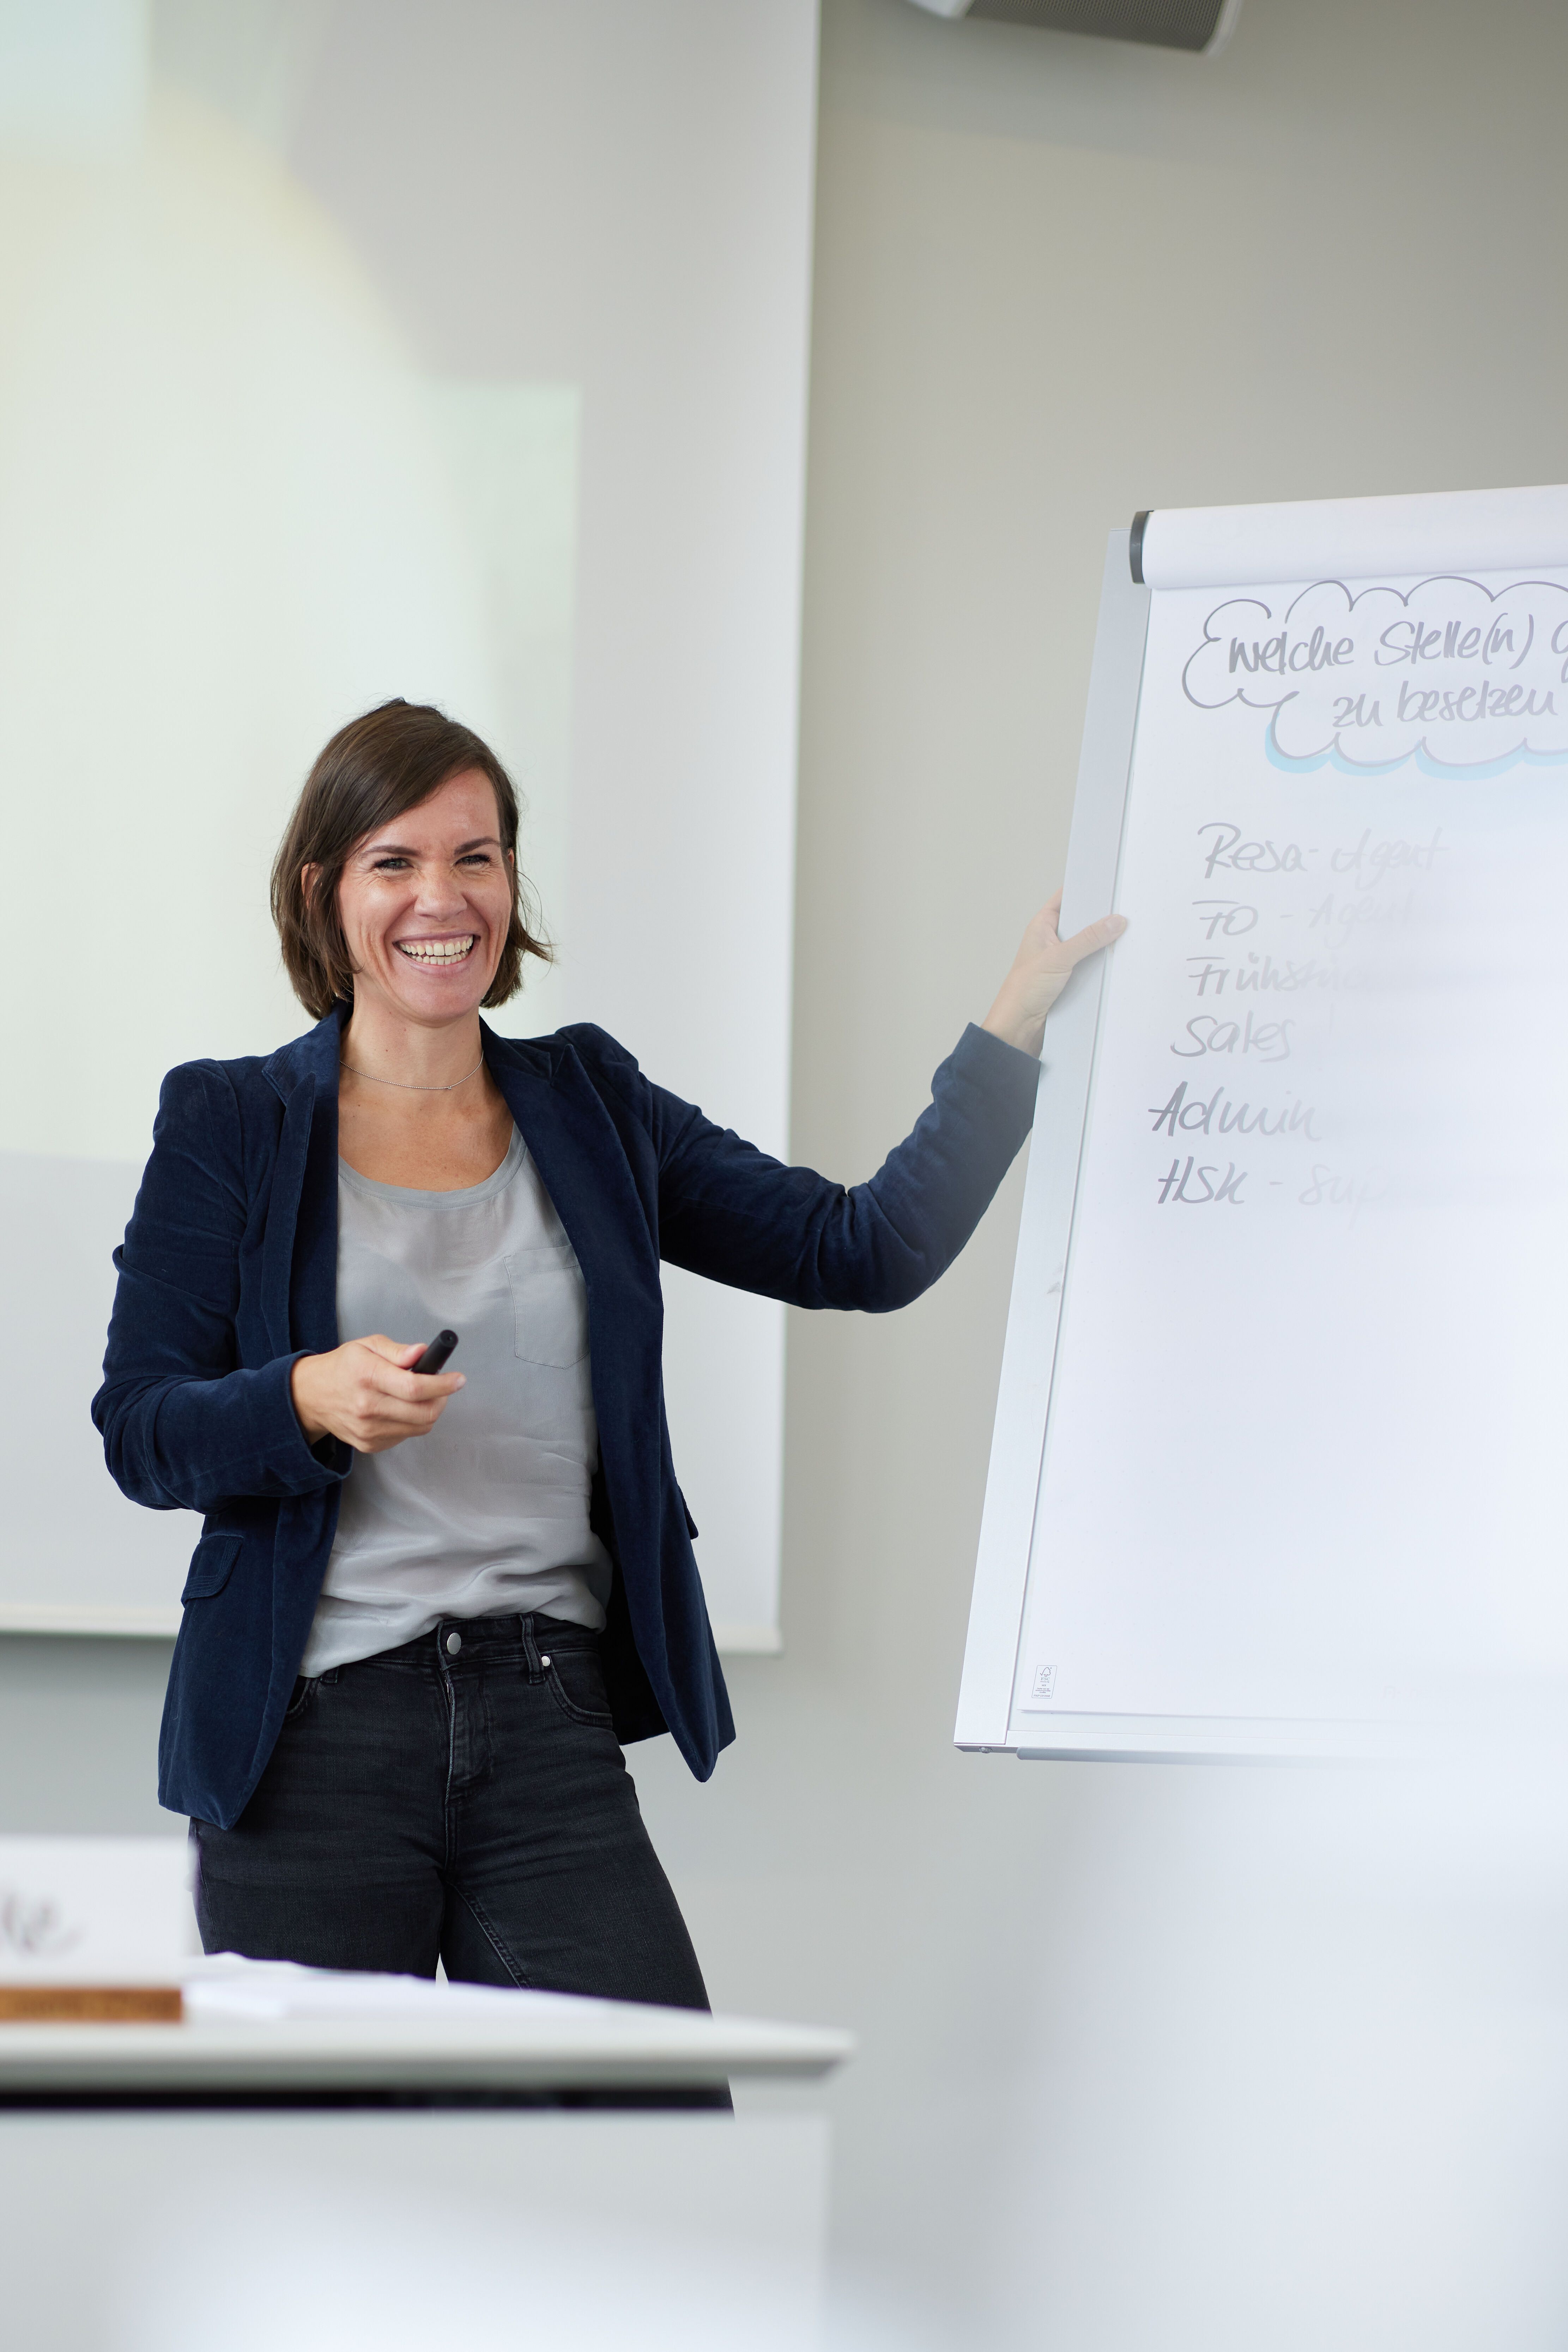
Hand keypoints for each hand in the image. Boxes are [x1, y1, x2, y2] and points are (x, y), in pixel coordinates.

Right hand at [289, 1336, 464, 1454]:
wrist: (312, 1396)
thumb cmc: (343, 1367)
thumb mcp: (368, 1345)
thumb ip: (398, 1350)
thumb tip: (422, 1353)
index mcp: (368, 1377)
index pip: (414, 1387)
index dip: (443, 1384)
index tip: (458, 1379)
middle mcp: (367, 1407)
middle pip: (423, 1412)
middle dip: (442, 1399)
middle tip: (441, 1387)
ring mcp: (368, 1430)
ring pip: (420, 1426)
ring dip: (429, 1411)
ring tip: (418, 1395)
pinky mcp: (369, 1444)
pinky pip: (406, 1436)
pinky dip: (412, 1422)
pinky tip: (400, 1408)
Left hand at [982, 890, 1126, 1057]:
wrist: (1019, 1027)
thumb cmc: (1024, 990)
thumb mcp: (1058, 958)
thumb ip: (1088, 939)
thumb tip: (1115, 921)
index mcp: (1042, 926)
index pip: (1066, 898)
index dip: (1085, 889)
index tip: (1108, 882)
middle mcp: (1053, 940)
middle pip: (1082, 921)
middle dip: (1102, 917)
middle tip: (1126, 908)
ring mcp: (1063, 959)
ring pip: (1090, 944)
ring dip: (1105, 942)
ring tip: (1130, 932)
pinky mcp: (1072, 977)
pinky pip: (1092, 964)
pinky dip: (1103, 963)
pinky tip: (1119, 959)